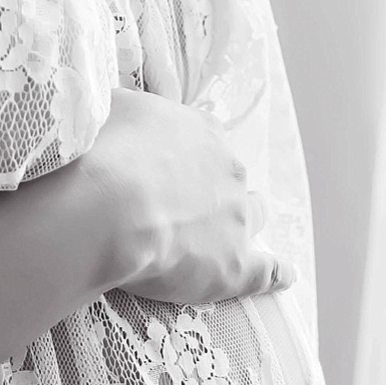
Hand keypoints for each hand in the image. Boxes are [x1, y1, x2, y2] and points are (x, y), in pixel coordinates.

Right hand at [75, 86, 292, 306]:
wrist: (106, 208)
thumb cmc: (101, 153)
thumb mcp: (112, 108)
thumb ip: (128, 114)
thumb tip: (125, 116)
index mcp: (201, 132)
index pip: (206, 140)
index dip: (189, 157)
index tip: (171, 168)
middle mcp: (228, 169)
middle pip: (232, 178)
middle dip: (215, 189)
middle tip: (183, 206)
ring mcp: (236, 217)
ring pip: (255, 215)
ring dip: (243, 223)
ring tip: (227, 238)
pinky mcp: (234, 264)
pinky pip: (267, 270)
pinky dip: (276, 273)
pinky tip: (284, 277)